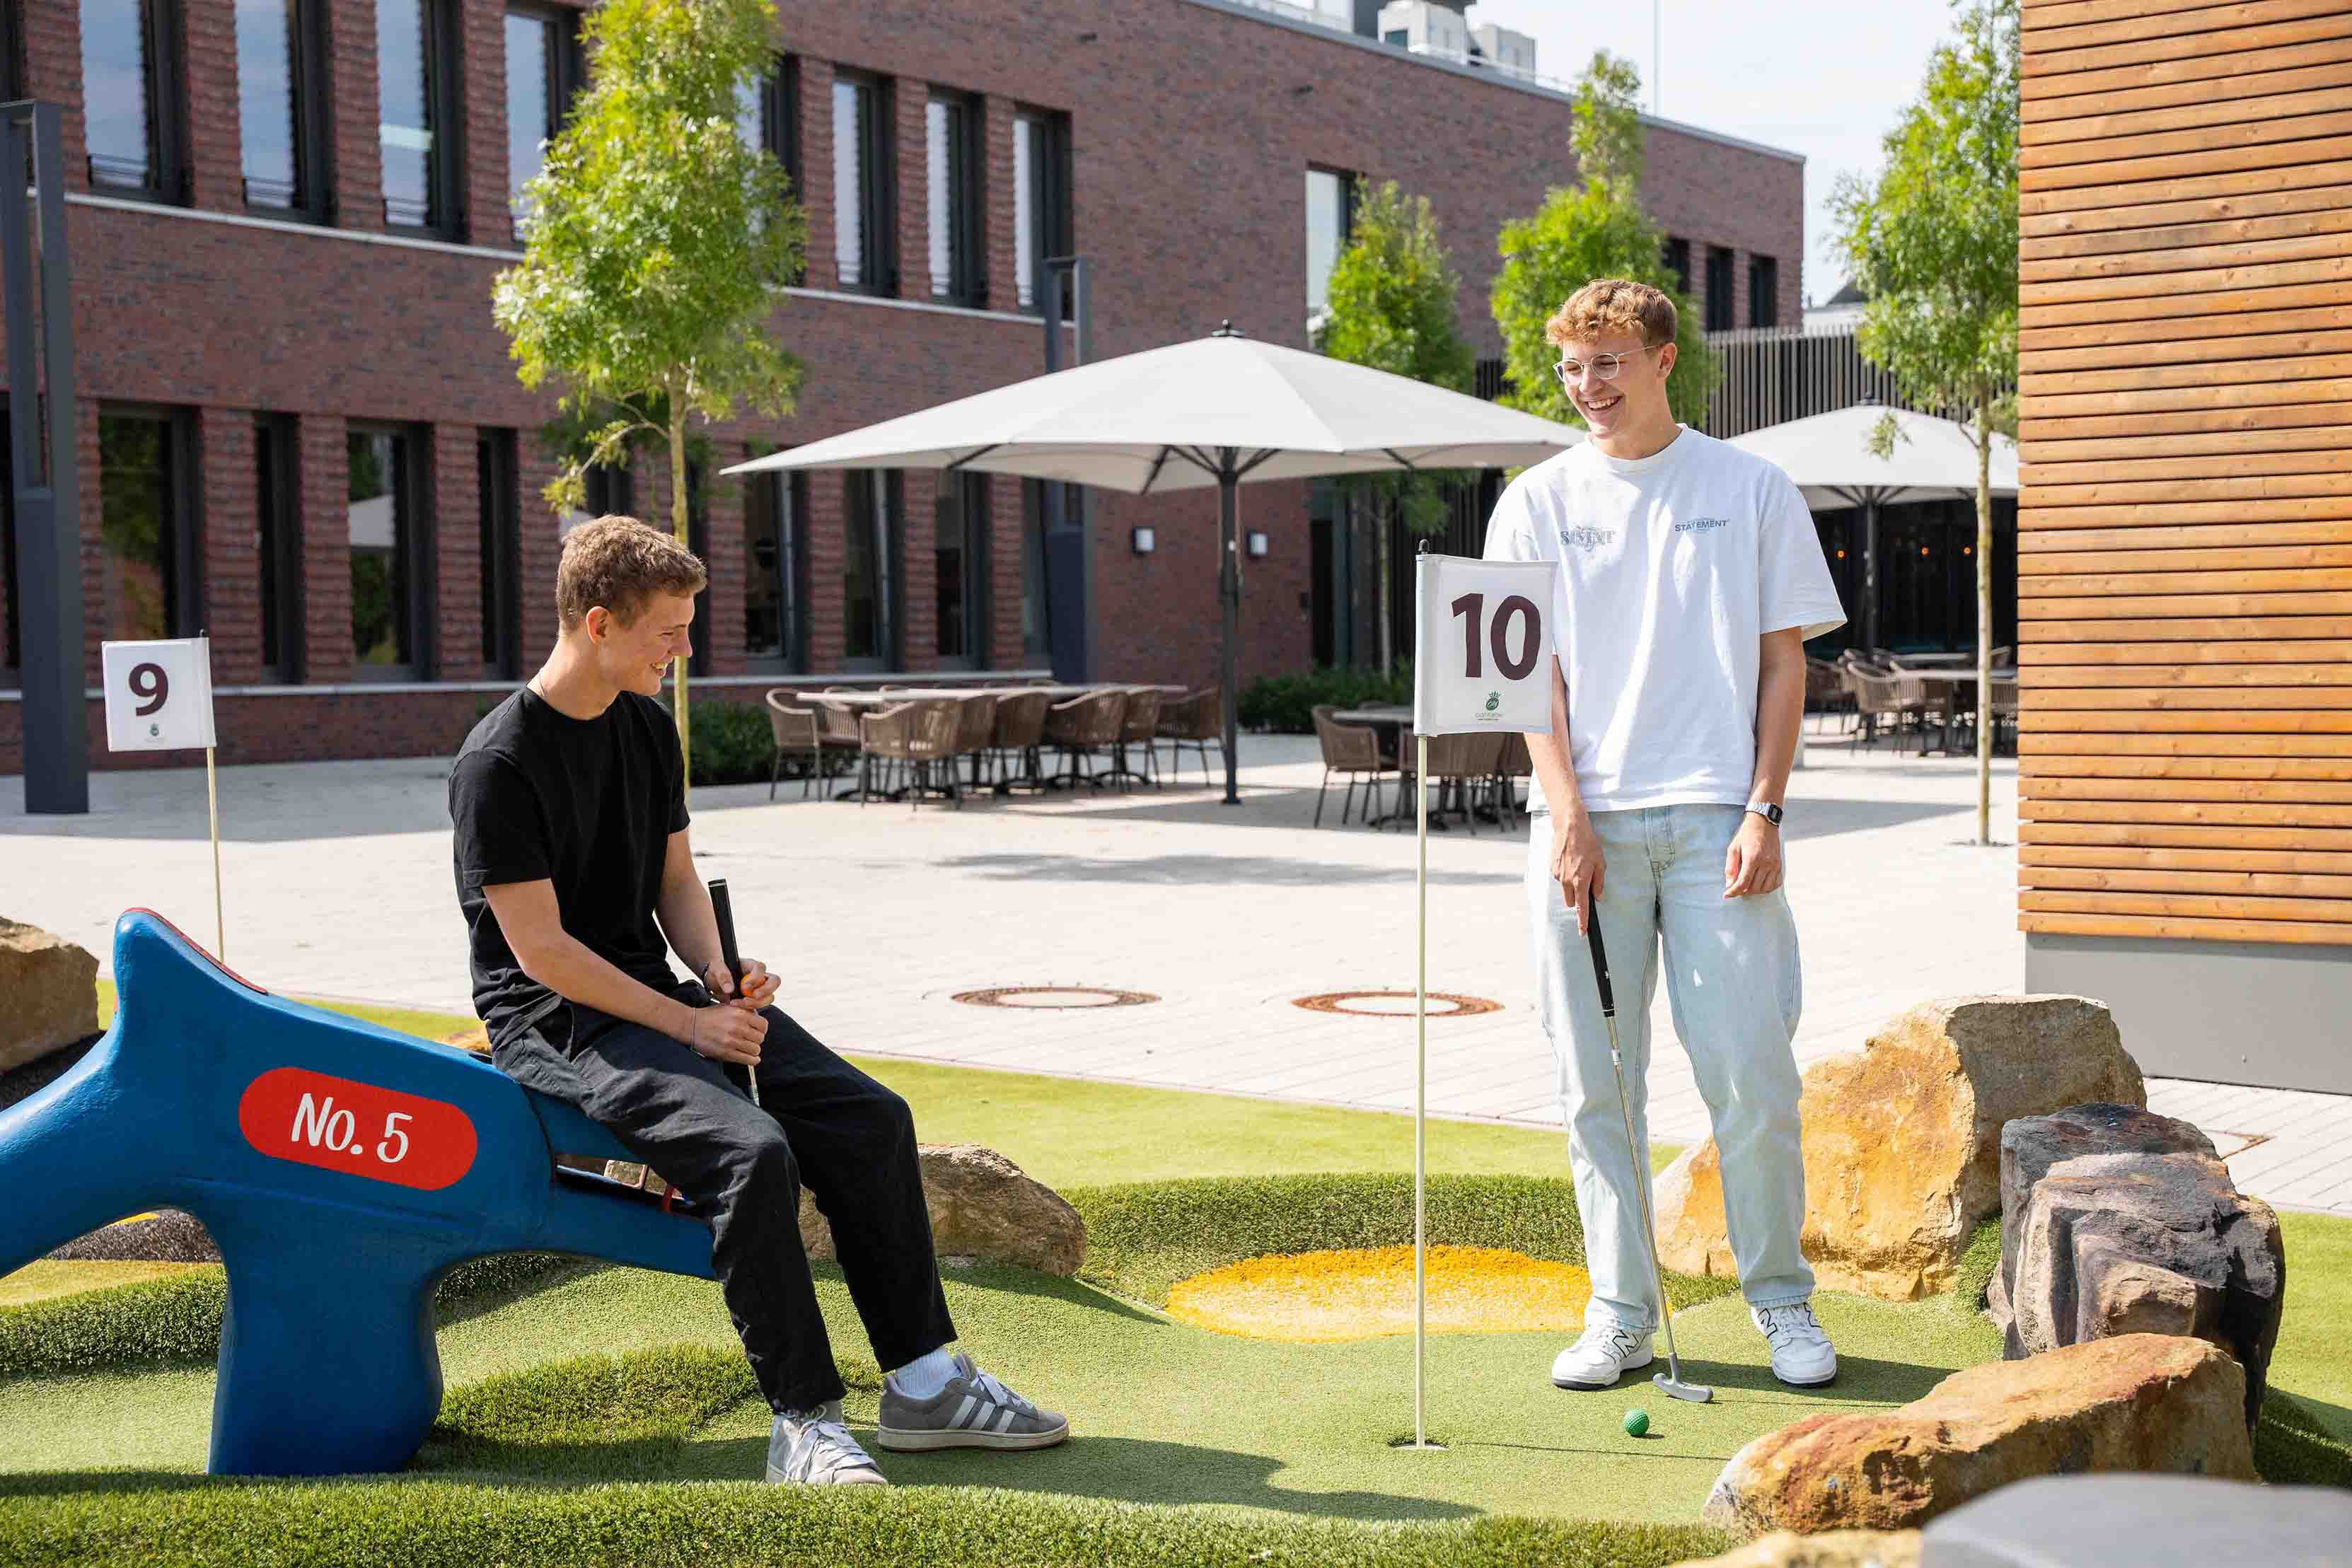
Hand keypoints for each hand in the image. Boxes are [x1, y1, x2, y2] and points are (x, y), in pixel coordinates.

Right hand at [678, 996, 766, 1065]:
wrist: (691, 1025)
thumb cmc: (710, 1016)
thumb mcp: (728, 1007)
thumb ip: (745, 1011)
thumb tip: (758, 1018)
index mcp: (740, 1014)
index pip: (763, 1025)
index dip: (761, 1029)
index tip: (757, 1031)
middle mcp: (738, 1027)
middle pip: (760, 1038)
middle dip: (756, 1040)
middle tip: (749, 1040)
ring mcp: (732, 1041)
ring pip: (756, 1050)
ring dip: (753, 1050)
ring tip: (746, 1048)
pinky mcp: (727, 1053)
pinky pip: (748, 1060)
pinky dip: (752, 1060)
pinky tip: (750, 1058)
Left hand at [704, 957, 780, 1011]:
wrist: (714, 982)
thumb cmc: (717, 971)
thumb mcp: (716, 969)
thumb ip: (722, 976)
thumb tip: (730, 989)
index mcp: (751, 965)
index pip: (761, 968)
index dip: (756, 978)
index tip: (744, 987)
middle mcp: (759, 976)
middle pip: (774, 982)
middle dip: (766, 991)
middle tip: (754, 997)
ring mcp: (759, 989)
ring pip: (769, 996)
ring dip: (757, 1003)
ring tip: (739, 1003)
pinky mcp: (755, 1000)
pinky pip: (760, 1005)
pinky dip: (751, 1009)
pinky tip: (738, 1008)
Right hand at [1551, 810, 1605, 933]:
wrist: (1569, 827)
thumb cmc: (1587, 842)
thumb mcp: (1600, 862)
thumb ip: (1599, 882)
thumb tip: (1597, 895)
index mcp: (1580, 881)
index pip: (1582, 907)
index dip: (1582, 921)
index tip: (1582, 932)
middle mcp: (1567, 881)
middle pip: (1571, 901)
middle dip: (1577, 897)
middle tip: (1585, 883)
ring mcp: (1557, 874)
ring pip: (1565, 888)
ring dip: (1571, 882)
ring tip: (1578, 863)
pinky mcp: (1551, 867)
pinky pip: (1560, 876)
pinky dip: (1565, 872)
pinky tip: (1570, 859)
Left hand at [1724, 813, 1782, 897]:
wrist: (1763, 822)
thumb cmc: (1746, 834)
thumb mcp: (1733, 848)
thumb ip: (1730, 868)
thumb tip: (1729, 884)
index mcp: (1752, 859)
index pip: (1743, 883)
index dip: (1733, 892)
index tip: (1727, 894)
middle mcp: (1766, 863)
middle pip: (1754, 888)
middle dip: (1742, 892)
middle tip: (1735, 888)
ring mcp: (1774, 864)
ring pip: (1765, 888)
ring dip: (1754, 891)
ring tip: (1746, 887)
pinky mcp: (1779, 864)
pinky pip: (1775, 883)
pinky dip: (1767, 888)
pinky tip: (1759, 884)